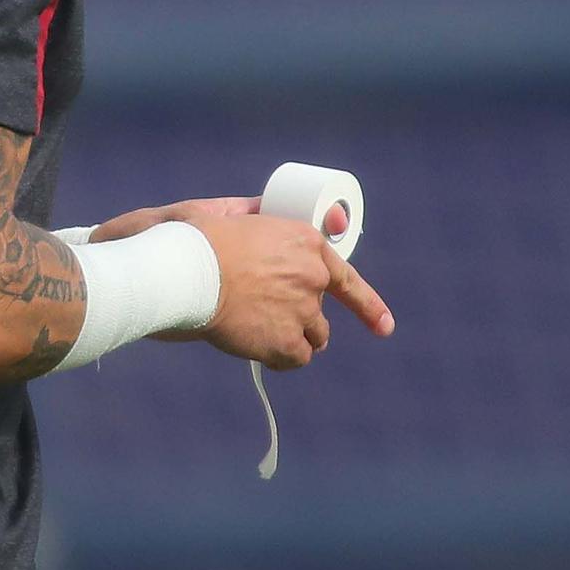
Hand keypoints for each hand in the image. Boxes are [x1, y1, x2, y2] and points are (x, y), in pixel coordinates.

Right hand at [83, 196, 361, 343]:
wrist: (185, 272)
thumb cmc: (197, 241)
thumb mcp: (231, 214)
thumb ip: (257, 216)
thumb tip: (262, 211)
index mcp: (304, 241)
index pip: (346, 276)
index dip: (367, 304)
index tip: (383, 326)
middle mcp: (314, 276)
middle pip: (320, 307)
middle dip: (300, 313)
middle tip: (266, 314)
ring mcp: (304, 311)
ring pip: (315, 336)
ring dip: (293, 336)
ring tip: (257, 329)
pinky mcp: (288, 342)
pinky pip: (297, 359)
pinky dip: (279, 357)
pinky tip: (257, 348)